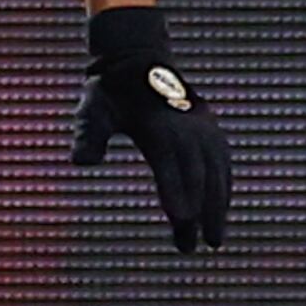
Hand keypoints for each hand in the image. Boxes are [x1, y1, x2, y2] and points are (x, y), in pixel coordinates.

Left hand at [73, 3, 230, 252]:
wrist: (137, 58)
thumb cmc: (109, 91)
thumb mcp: (91, 110)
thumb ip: (87, 136)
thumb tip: (81, 162)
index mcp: (156, 122)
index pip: (169, 162)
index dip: (175, 190)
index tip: (180, 220)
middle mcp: (185, 124)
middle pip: (196, 172)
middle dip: (198, 211)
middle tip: (190, 247)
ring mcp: (202, 125)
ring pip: (216, 170)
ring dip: (217, 206)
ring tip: (214, 241)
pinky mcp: (210, 128)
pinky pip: (223, 162)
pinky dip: (224, 188)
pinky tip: (221, 213)